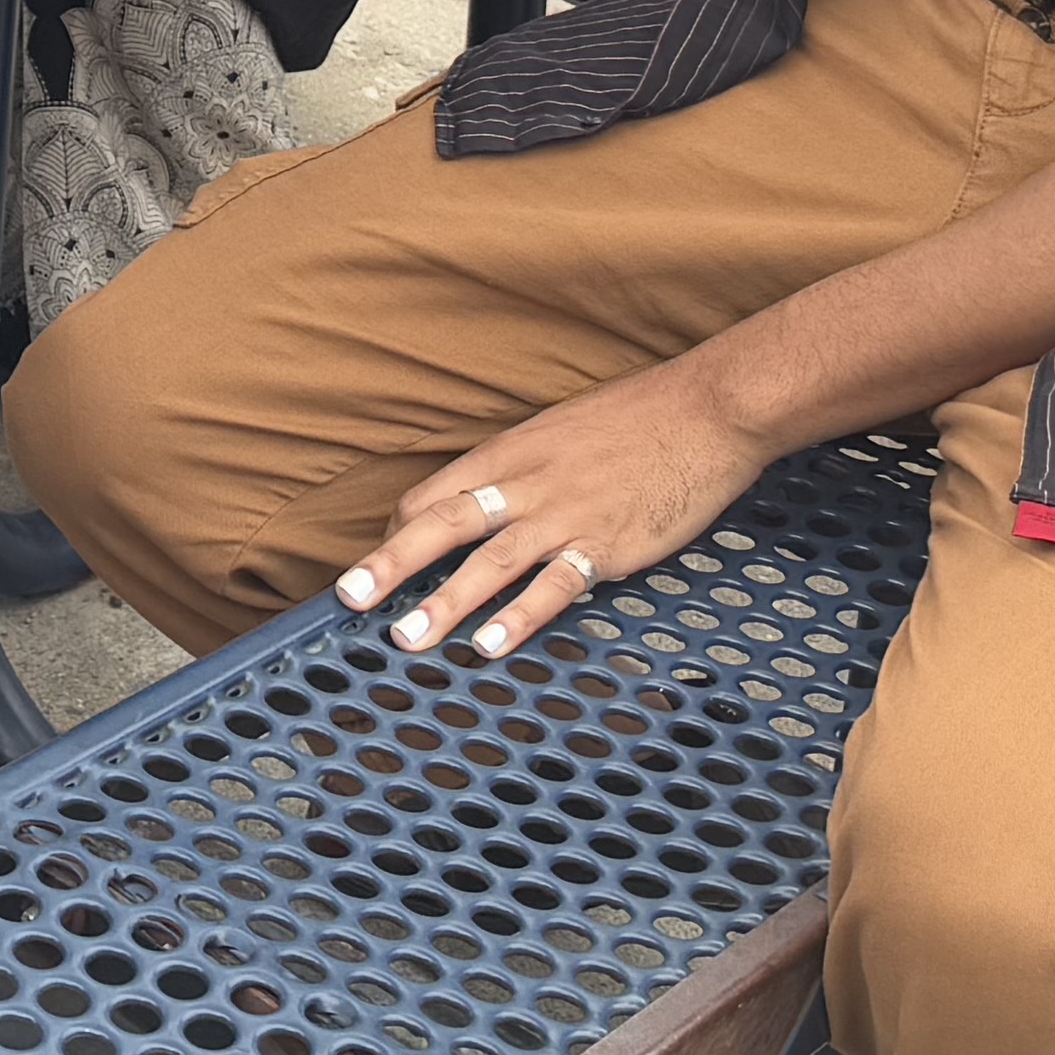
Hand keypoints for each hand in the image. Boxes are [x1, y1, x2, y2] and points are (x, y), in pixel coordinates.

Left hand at [331, 355, 775, 664]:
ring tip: (407, 640)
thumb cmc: (635, 419)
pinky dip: (521, 617)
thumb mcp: (560, 432)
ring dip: (445, 603)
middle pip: (442, 523)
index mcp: (510, 452)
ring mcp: (565, 515)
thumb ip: (521, 470)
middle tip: (348, 600)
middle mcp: (526, 482)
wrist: (706, 409)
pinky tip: (492, 646)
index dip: (398, 536)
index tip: (376, 571)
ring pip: (490, 562)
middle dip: (391, 564)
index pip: (432, 495)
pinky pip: (555, 586)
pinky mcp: (607, 545)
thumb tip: (488, 506)